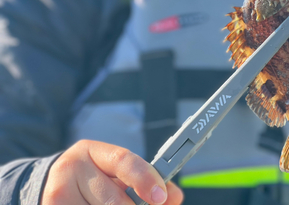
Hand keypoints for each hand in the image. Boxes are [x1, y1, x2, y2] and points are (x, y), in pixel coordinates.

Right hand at [41, 140, 183, 204]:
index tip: (160, 196)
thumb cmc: (95, 182)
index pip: (123, 160)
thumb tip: (174, 196)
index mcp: (92, 151)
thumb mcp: (117, 175)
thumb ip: (148, 180)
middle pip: (115, 200)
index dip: (145, 179)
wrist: (52, 189)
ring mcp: (57, 193)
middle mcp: (71, 168)